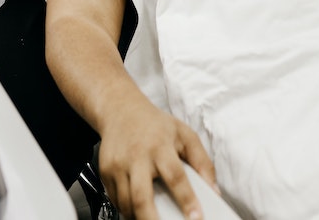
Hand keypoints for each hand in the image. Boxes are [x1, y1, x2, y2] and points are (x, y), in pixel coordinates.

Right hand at [98, 88, 217, 219]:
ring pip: (126, 202)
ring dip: (139, 217)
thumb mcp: (185, 134)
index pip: (175, 176)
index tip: (196, 218)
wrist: (121, 110)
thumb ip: (201, 161)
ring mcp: (118, 165)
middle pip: (141, 196)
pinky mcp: (105, 172)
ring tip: (152, 219)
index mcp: (160, 146)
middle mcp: (137, 156)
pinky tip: (137, 208)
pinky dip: (126, 209)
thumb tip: (214, 190)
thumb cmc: (156, 125)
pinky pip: (115, 199)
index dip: (187, 199)